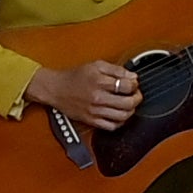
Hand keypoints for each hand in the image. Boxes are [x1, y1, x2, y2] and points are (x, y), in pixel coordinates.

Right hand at [24, 58, 142, 129]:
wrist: (55, 89)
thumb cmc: (74, 77)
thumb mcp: (95, 65)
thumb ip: (116, 69)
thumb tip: (132, 76)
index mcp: (99, 81)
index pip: (127, 86)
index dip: (135, 84)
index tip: (133, 84)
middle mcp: (98, 97)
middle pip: (128, 103)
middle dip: (137, 98)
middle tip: (135, 95)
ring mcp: (95, 111)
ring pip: (123, 116)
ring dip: (130, 111)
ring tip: (128, 105)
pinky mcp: (91, 120)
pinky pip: (112, 126)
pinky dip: (120, 122)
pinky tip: (118, 115)